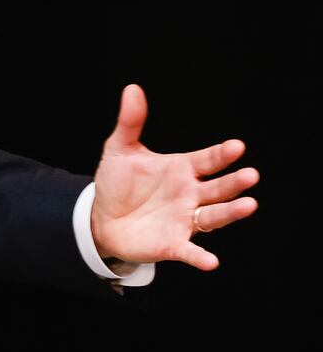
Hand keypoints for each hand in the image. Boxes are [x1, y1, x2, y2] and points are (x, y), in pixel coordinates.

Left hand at [90, 84, 258, 270]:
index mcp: (183, 169)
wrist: (100, 218)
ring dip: (230, 213)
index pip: (208, 160)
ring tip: (248, 205)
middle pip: (218, 188)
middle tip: (250, 175)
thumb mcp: (120, 150)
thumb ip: (130, 123)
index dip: (222, 154)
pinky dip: (200, 257)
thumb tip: (132, 89)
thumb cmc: (117, 183)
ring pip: (213, 217)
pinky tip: (211, 262)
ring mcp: (184, 219)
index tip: (237, 146)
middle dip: (234, 182)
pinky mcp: (173, 243)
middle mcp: (190, 194)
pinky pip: (190, 251)